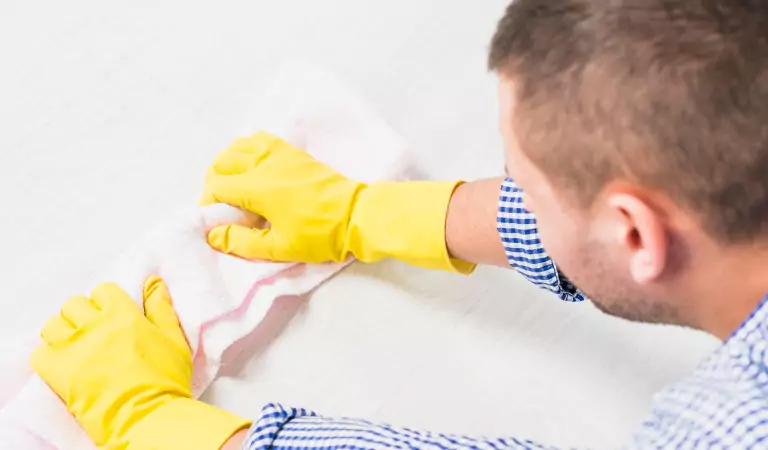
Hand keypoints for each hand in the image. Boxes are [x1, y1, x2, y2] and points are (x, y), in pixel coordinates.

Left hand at [32, 278, 250, 448]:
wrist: (147, 417)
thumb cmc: (165, 380)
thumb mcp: (174, 340)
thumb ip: (161, 309)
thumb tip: (153, 282)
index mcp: (124, 315)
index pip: (102, 290)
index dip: (106, 301)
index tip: (110, 314)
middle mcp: (95, 326)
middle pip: (73, 304)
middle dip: (82, 314)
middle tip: (92, 331)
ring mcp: (73, 348)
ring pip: (52, 325)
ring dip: (62, 332)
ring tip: (75, 346)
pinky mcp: (58, 372)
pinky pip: (39, 353)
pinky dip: (48, 356)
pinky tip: (64, 364)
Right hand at [202, 131, 474, 272]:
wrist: (358, 215)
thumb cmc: (320, 234)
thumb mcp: (280, 247)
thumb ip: (242, 242)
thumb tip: (213, 235)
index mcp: (258, 188)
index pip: (217, 186)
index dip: (209, 204)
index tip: (216, 221)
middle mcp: (265, 164)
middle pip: (222, 162)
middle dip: (215, 182)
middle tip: (223, 206)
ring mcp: (281, 154)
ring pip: (239, 146)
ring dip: (229, 163)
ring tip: (235, 186)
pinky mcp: (294, 152)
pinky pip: (262, 139)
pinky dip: (249, 149)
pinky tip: (254, 168)